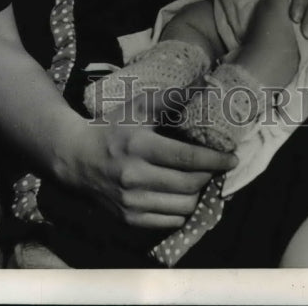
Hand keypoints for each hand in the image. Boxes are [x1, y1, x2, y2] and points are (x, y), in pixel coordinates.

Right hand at [75, 92, 236, 228]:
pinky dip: (181, 210)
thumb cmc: (111, 129)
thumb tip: (203, 85)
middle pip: (189, 184)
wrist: (75, 158)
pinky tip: (180, 196)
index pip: (187, 159)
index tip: (232, 158)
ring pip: (183, 207)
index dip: (214, 160)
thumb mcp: (137, 108)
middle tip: (215, 167)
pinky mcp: (129, 219)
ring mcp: (131, 202)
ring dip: (197, 194)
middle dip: (208, 176)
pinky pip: (169, 222)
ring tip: (197, 180)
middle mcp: (135, 177)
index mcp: (140, 147)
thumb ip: (170, 99)